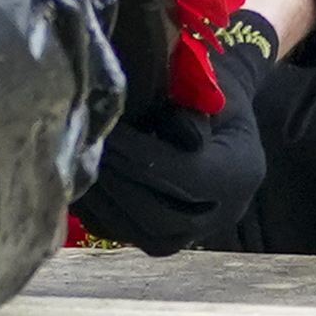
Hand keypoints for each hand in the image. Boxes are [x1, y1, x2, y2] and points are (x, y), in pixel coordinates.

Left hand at [72, 10, 274, 254]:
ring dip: (105, 203)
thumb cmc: (205, 80)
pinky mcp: (170, 235)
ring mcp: (199, 230)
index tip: (106, 132)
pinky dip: (100, 213)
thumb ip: (181, 100)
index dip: (143, 158)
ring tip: (73, 166)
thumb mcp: (202, 79)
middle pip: (164, 216)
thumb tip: (147, 119)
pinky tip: (76, 181)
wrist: (216, 103)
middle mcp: (226, 210)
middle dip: (118, 183)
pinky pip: (132, 236)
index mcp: (242, 169)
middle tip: (81, 151)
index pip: (188, 177)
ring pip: (146, 235)